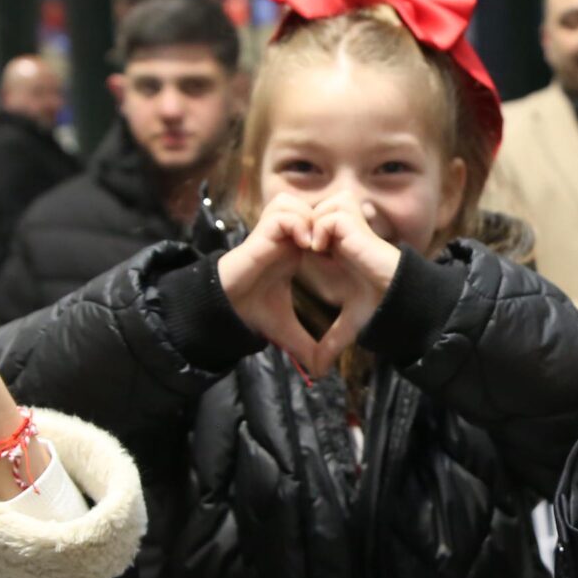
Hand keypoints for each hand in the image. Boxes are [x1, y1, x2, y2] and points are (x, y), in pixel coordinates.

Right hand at [216, 195, 325, 368]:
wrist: (227, 310)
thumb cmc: (252, 313)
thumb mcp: (287, 330)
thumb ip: (307, 346)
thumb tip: (321, 373)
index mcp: (292, 251)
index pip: (319, 225)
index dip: (335, 233)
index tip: (351, 252)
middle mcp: (283, 238)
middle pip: (310, 207)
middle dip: (325, 221)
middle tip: (337, 246)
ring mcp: (271, 234)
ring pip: (296, 203)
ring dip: (310, 219)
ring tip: (319, 246)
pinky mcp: (261, 234)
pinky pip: (284, 213)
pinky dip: (297, 223)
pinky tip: (306, 245)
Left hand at [299, 189, 404, 368]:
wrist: (395, 298)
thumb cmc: (378, 306)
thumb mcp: (348, 323)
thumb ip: (331, 342)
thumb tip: (318, 372)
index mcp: (340, 249)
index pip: (310, 229)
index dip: (297, 240)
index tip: (288, 258)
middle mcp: (345, 233)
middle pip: (311, 211)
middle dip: (299, 227)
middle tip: (296, 250)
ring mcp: (350, 226)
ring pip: (318, 209)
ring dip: (310, 226)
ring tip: (311, 249)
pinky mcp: (353, 223)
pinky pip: (327, 215)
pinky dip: (320, 228)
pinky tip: (321, 248)